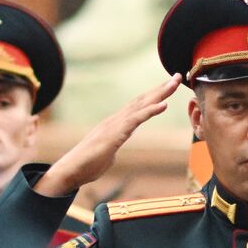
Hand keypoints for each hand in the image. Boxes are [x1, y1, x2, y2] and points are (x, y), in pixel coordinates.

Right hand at [35, 74, 181, 196]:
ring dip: (159, 93)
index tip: (168, 87)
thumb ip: (111, 148)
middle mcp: (116, 120)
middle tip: (178, 76)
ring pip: (141, 105)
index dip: (153, 96)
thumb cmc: (86, 165)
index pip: (137, 107)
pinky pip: (135, 120)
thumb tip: (111, 150)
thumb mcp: (105, 154)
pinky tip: (163, 104)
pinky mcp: (115, 135)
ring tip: (175, 83)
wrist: (70, 171)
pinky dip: (150, 111)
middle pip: (142, 101)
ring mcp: (115, 125)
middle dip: (161, 88)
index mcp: (115, 125)